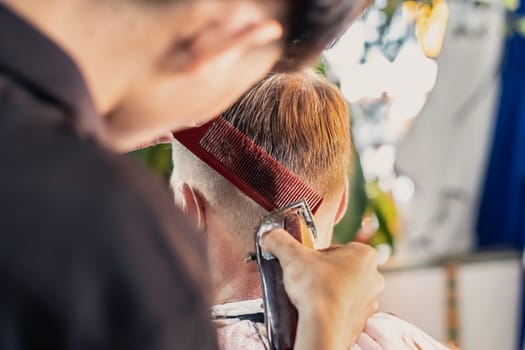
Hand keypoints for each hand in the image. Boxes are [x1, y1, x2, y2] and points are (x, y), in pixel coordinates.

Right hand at [260, 229, 383, 349]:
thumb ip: (281, 241)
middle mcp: (373, 277)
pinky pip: (345, 310)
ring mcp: (370, 301)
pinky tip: (319, 310)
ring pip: (345, 290)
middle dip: (325, 273)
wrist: (323, 328)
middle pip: (342, 269)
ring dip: (330, 291)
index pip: (337, 248)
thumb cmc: (317, 289)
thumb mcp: (292, 257)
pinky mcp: (362, 321)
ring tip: (312, 296)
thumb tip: (271, 235)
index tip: (306, 263)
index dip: (318, 255)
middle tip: (308, 278)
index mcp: (364, 255)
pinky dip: (333, 309)